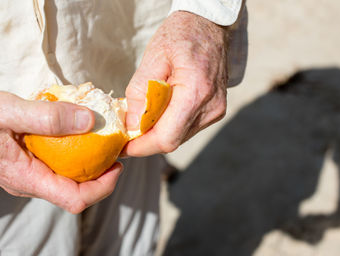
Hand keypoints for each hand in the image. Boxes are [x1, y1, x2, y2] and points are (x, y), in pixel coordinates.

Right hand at [0, 89, 121, 212]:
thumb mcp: (10, 111)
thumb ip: (49, 117)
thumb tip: (90, 120)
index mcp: (27, 178)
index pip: (75, 199)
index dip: (103, 187)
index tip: (118, 165)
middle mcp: (29, 183)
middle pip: (76, 193)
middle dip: (101, 176)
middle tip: (115, 151)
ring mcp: (27, 177)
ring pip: (67, 181)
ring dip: (89, 166)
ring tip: (102, 143)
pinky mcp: (26, 166)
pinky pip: (57, 169)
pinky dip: (74, 156)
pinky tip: (79, 136)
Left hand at [124, 11, 227, 155]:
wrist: (209, 25)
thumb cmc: (181, 35)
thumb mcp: (152, 58)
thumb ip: (140, 95)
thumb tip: (132, 127)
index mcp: (196, 91)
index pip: (166, 137)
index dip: (142, 147)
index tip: (123, 147)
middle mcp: (211, 107)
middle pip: (172, 140)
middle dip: (146, 141)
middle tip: (126, 133)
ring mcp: (216, 111)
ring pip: (178, 137)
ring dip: (157, 132)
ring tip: (142, 117)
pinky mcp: (215, 111)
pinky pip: (186, 128)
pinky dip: (168, 125)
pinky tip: (159, 111)